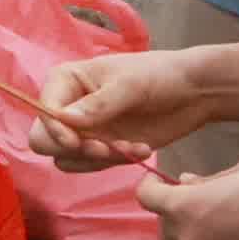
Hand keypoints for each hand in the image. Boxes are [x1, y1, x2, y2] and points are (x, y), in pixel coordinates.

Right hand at [34, 47, 221, 171]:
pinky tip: (142, 148)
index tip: (76, 142)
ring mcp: (86, 129)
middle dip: (75, 149)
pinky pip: (96, 165)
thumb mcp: (130, 85)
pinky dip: (118, 162)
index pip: (43, 111)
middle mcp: (70, 107)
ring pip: (69, 159)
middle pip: (45, 140)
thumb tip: (64, 120)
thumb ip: (97, 104)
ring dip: (100, 159)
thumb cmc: (160, 75)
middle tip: (105, 149)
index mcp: (67, 81)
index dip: (54, 130)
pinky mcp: (104, 147)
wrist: (195, 91)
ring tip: (131, 146)